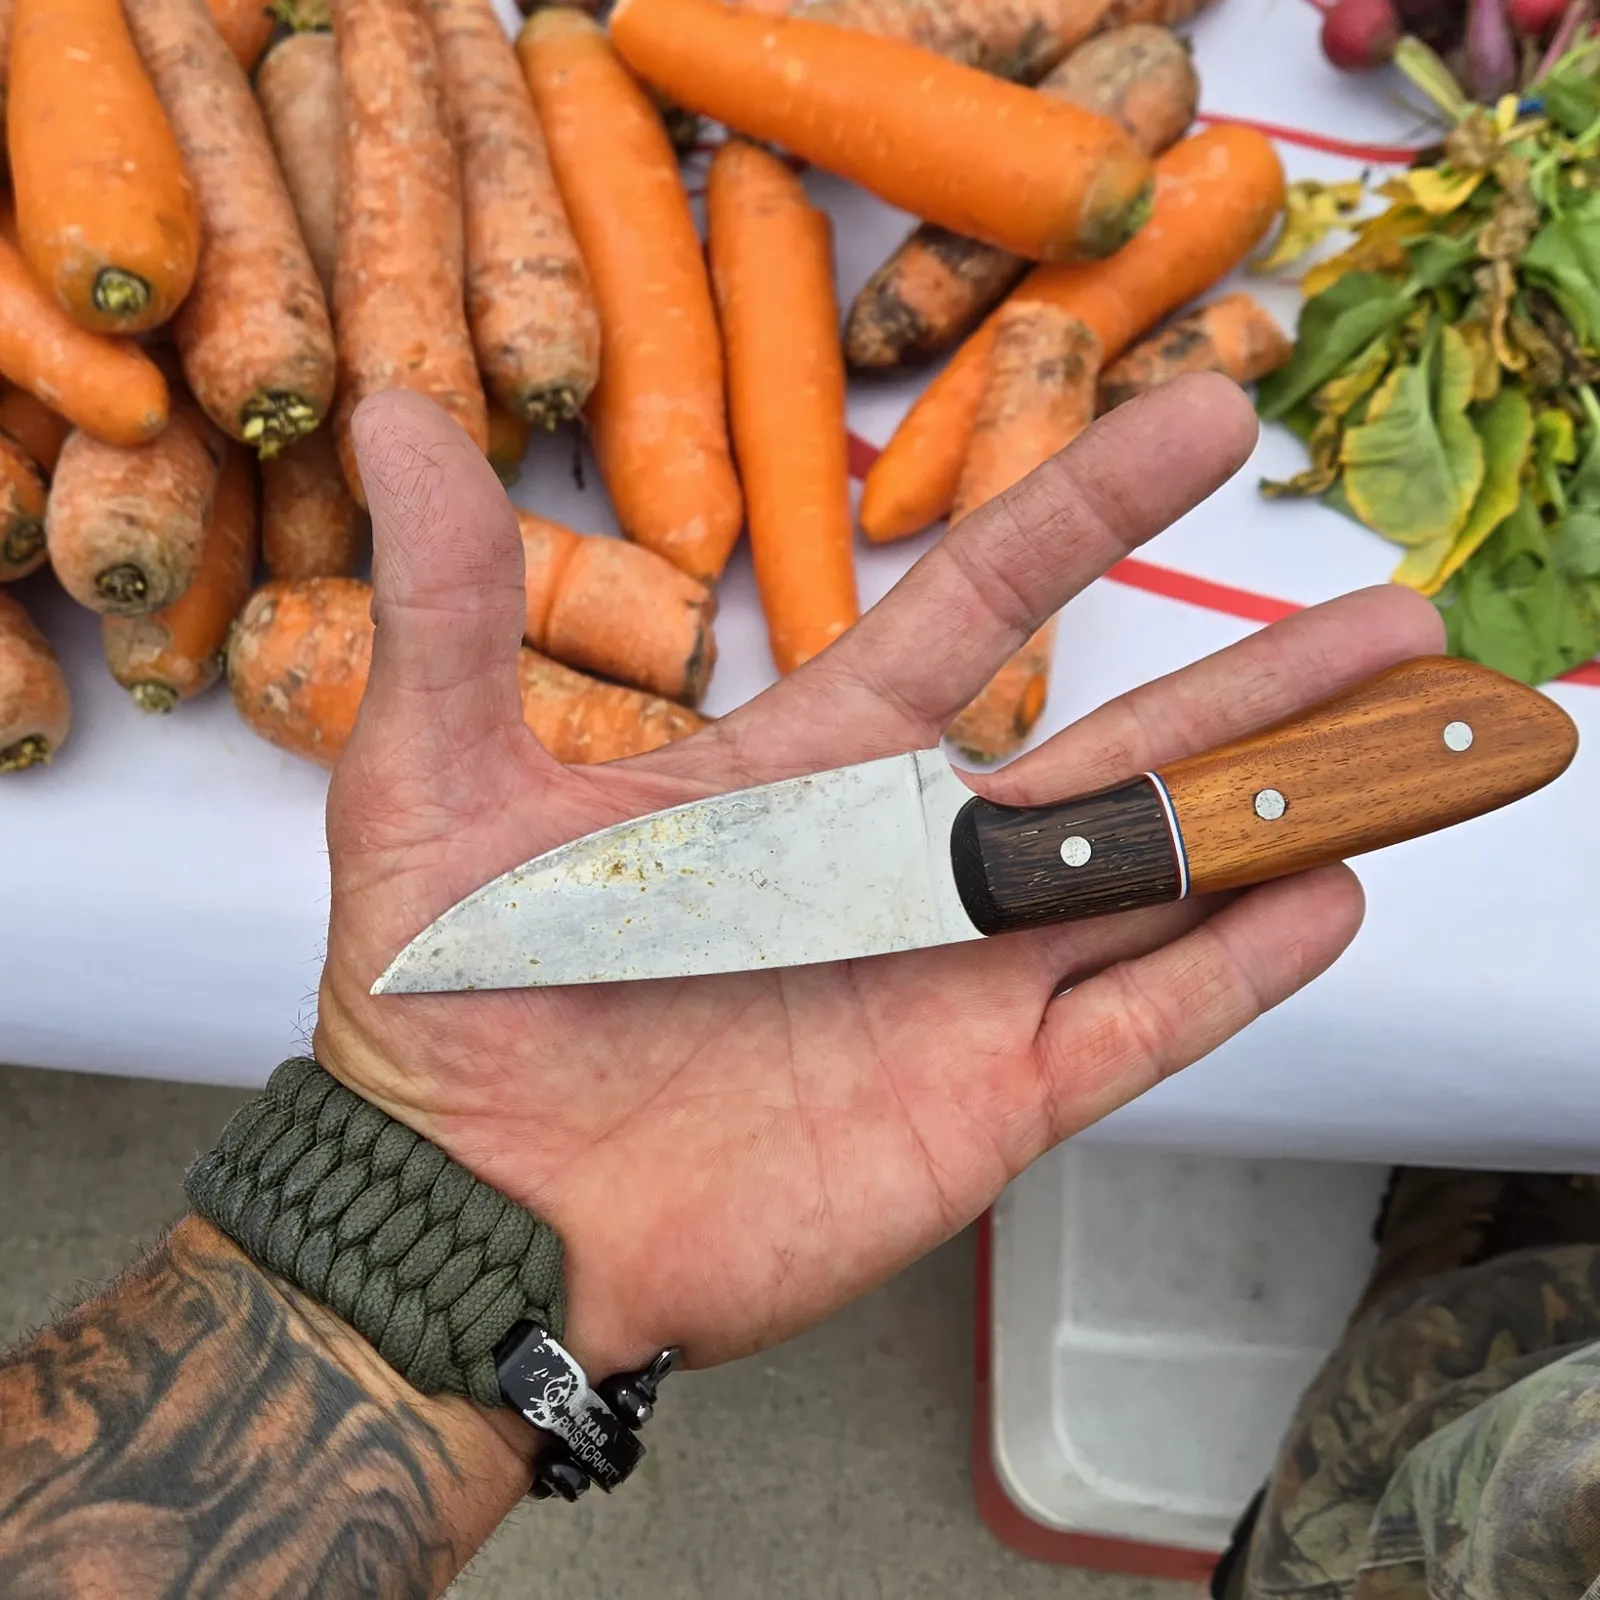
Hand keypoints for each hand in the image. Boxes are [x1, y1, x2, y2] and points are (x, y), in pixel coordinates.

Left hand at [315, 380, 1441, 1377]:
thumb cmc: (452, 1003)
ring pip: (1154, 877)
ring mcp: (958, 983)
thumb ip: (456, 599)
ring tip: (1413, 730)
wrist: (475, 1212)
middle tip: (1395, 610)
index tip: (1203, 421)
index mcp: (806, 773)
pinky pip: (1138, 1025)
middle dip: (1257, 674)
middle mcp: (904, 864)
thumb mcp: (436, 781)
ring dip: (1282, 804)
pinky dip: (1233, 968)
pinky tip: (1325, 894)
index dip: (1090, 508)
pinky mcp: (983, 1101)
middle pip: (1117, 745)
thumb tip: (398, 413)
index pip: (982, 607)